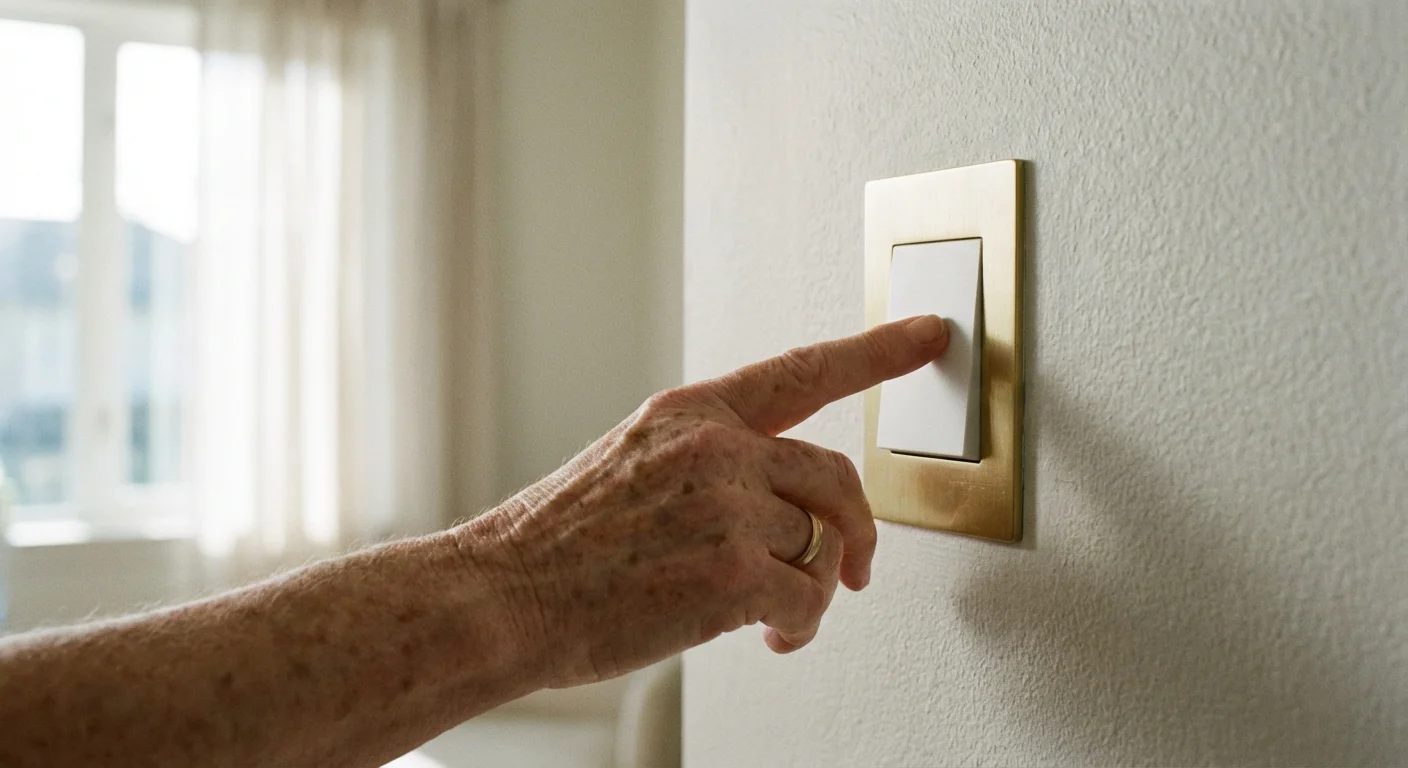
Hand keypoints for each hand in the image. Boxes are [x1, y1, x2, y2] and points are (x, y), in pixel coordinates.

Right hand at [467, 315, 949, 686]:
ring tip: (772, 616)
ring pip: (822, 546)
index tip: (931, 333)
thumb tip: (784, 508)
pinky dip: (800, 625)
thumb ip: (707, 464)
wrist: (500, 598)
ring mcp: (727, 506)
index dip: (876, 352)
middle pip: (836, 476)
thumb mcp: (630, 465)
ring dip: (809, 590)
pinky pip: (810, 598)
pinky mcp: (735, 572)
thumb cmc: (557, 546)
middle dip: (856, 529)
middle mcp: (715, 447)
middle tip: (855, 567)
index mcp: (689, 413)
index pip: (802, 372)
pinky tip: (768, 635)